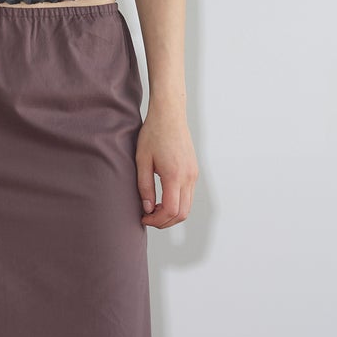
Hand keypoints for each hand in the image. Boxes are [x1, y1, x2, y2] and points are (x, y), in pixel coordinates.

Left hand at [136, 105, 197, 228]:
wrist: (169, 115)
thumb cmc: (153, 134)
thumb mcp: (142, 160)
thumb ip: (144, 186)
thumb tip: (148, 208)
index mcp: (174, 174)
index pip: (171, 210)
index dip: (157, 220)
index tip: (144, 217)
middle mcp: (188, 177)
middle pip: (182, 213)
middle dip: (164, 221)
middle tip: (148, 218)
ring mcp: (194, 174)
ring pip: (187, 207)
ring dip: (171, 214)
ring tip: (154, 209)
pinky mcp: (194, 171)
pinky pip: (189, 196)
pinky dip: (177, 204)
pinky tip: (163, 198)